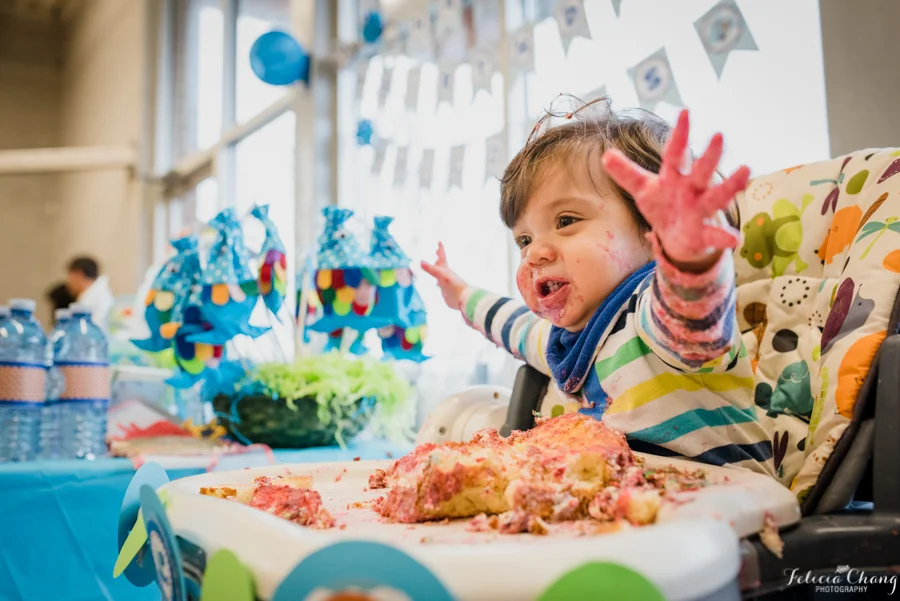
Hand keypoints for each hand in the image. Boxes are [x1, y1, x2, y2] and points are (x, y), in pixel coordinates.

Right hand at [421, 242, 467, 309]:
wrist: (463, 298)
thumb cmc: (454, 285)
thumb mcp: (441, 275)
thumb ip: (431, 269)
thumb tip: (421, 262)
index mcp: (446, 269)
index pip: (442, 256)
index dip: (441, 249)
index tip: (440, 242)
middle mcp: (446, 274)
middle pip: (441, 264)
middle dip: (439, 257)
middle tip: (437, 251)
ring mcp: (445, 282)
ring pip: (440, 274)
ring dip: (437, 269)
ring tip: (434, 266)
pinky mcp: (445, 290)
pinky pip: (440, 284)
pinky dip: (437, 281)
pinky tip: (436, 284)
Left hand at [601, 109, 749, 271]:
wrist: (677, 239)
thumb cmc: (664, 207)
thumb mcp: (643, 190)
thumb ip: (626, 173)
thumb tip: (605, 155)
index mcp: (674, 178)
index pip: (675, 153)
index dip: (679, 134)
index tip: (685, 112)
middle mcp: (692, 190)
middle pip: (701, 170)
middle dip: (709, 155)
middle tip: (718, 135)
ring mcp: (701, 210)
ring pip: (718, 196)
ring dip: (731, 185)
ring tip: (745, 170)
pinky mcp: (704, 233)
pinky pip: (715, 235)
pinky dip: (725, 237)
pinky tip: (735, 239)